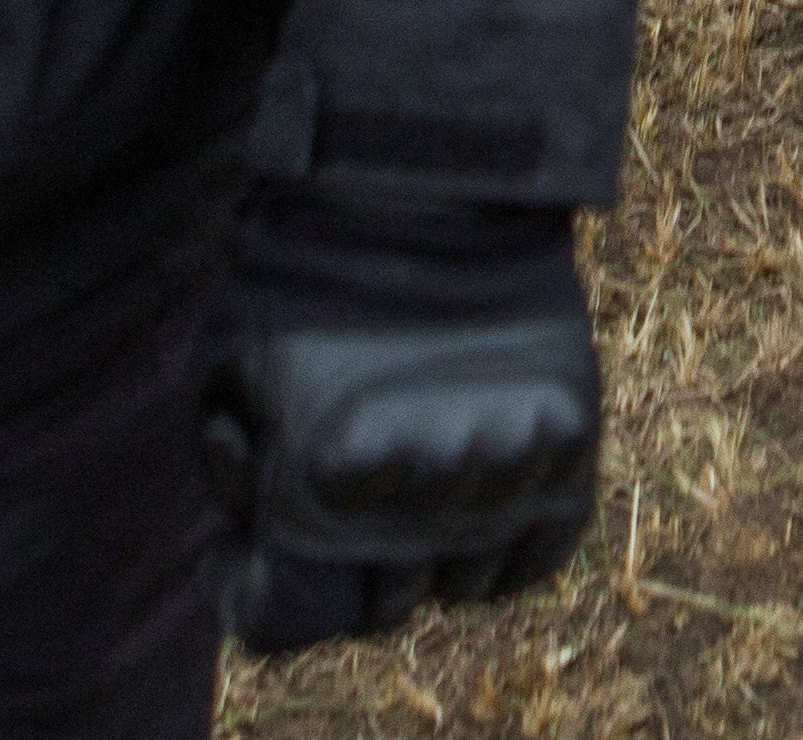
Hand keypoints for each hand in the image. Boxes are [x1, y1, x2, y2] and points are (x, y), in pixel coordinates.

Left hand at [206, 303, 600, 652]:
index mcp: (329, 478)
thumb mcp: (230, 363)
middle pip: (382, 606)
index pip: (282, 619)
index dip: (264, 590)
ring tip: (418, 475)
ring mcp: (507, 469)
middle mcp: (424, 490)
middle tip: (348, 501)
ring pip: (462, 584)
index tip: (266, 551)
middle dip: (354, 565)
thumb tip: (253, 548)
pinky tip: (474, 494)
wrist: (437, 182)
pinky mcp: (572, 447)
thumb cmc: (313, 268)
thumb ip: (233, 474)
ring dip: (434, 551)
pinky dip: (504, 545)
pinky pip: (535, 558)